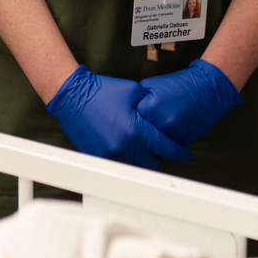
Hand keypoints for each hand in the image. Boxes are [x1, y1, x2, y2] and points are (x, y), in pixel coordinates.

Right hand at [46, 66, 191, 166]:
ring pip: (136, 167)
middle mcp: (124, 147)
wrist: (72, 97)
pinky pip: (119, 166)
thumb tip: (163, 115)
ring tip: (142, 148)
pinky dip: (125, 160)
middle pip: (153, 162)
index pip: (166, 148)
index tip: (185, 153)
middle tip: (159, 146)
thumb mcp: (134, 91)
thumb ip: (151, 105)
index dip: (179, 151)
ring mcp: (109, 155)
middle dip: (159, 154)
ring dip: (142, 159)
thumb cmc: (102, 91)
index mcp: (136, 131)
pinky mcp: (98, 158)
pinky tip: (126, 149)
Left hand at [138, 59, 242, 145]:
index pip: (131, 119)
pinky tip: (170, 131)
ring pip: (154, 143)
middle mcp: (160, 122)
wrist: (208, 89)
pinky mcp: (183, 140)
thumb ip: (139, 99)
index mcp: (150, 106)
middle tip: (143, 126)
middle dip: (141, 131)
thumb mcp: (153, 85)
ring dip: (153, 139)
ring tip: (158, 127)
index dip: (132, 118)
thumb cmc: (181, 85)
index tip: (132, 118)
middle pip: (142, 134)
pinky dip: (167, 142)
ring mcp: (173, 133)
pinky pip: (168, 147)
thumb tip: (126, 111)